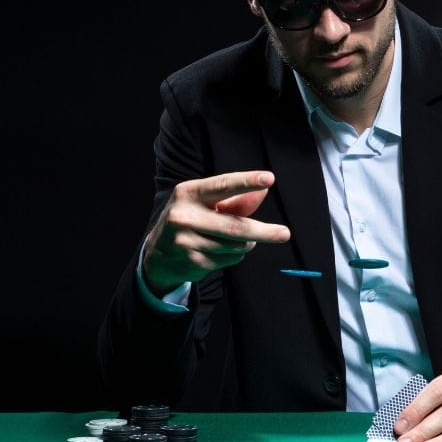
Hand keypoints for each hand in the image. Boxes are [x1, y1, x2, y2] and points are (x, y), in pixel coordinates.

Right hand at [143, 170, 290, 294]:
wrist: (157, 254)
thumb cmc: (189, 220)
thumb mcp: (206, 204)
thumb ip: (235, 200)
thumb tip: (263, 192)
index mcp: (188, 193)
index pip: (223, 185)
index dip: (247, 181)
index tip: (269, 179)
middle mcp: (184, 216)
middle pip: (235, 226)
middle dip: (264, 231)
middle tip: (284, 233)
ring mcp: (187, 241)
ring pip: (235, 245)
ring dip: (245, 244)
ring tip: (232, 239)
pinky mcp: (193, 262)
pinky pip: (229, 260)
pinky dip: (233, 256)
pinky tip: (218, 251)